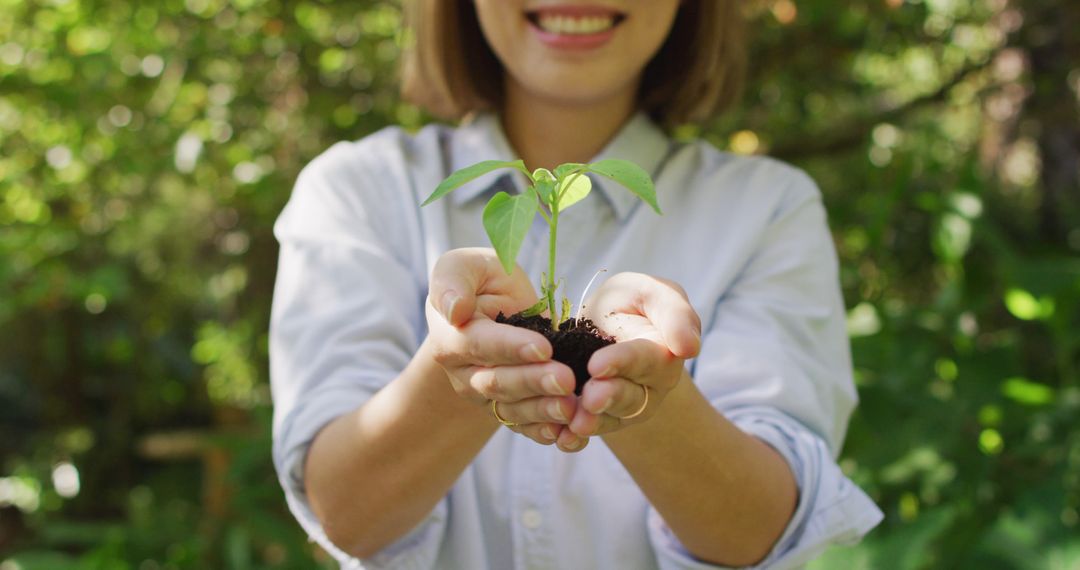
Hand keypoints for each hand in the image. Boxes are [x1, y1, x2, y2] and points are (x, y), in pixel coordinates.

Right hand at [425, 248, 586, 451]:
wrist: (495, 305)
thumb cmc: (481, 280)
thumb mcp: (465, 265)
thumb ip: (453, 281)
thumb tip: (455, 310)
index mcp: (451, 337)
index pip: (479, 345)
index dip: (510, 348)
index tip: (544, 347)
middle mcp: (464, 373)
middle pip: (498, 382)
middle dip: (534, 382)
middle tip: (566, 380)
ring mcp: (486, 396)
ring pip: (513, 409)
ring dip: (544, 410)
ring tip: (573, 408)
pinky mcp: (509, 408)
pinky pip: (526, 426)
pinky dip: (546, 433)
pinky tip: (570, 434)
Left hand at [567, 272, 701, 437]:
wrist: (602, 322)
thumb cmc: (631, 303)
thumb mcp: (650, 293)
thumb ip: (675, 313)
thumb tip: (689, 347)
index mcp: (663, 354)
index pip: (645, 359)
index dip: (622, 362)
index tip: (597, 364)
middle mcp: (647, 387)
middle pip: (630, 396)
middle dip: (609, 397)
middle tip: (589, 398)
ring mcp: (623, 407)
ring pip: (611, 418)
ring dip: (592, 422)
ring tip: (575, 423)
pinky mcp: (598, 418)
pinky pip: (588, 430)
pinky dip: (574, 437)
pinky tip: (561, 439)